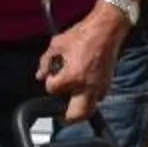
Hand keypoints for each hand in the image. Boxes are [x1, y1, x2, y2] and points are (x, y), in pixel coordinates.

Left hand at [36, 3, 127, 119]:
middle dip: (66, 117)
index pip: (52, 89)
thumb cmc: (84, 34)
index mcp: (72, 76)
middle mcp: (86, 86)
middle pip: (75, 115)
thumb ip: (45, 62)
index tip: (52, 76)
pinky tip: (83, 89)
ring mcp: (99, 87)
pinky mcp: (107, 84)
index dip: (50, 83)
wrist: (107, 29)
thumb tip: (40, 75)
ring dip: (79, 111)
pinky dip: (90, 98)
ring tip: (71, 105)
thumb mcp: (57, 44)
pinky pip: (97, 99)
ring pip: (89, 111)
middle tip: (59, 115)